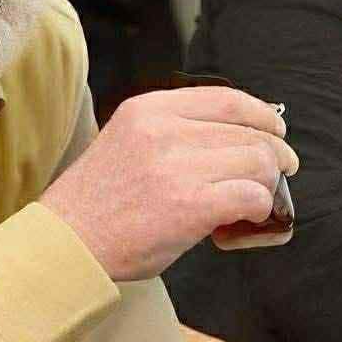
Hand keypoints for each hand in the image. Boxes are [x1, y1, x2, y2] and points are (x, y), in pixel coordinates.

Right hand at [40, 86, 298, 281]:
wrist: (66, 242)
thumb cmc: (96, 203)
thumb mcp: (127, 142)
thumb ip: (173, 133)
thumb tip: (237, 141)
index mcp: (148, 110)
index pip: (227, 98)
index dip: (262, 115)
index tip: (274, 131)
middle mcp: (163, 131)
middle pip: (251, 132)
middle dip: (274, 156)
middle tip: (275, 176)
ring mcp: (177, 167)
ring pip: (259, 162)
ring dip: (266, 186)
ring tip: (249, 204)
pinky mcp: (190, 206)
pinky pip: (252, 197)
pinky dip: (257, 211)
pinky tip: (239, 222)